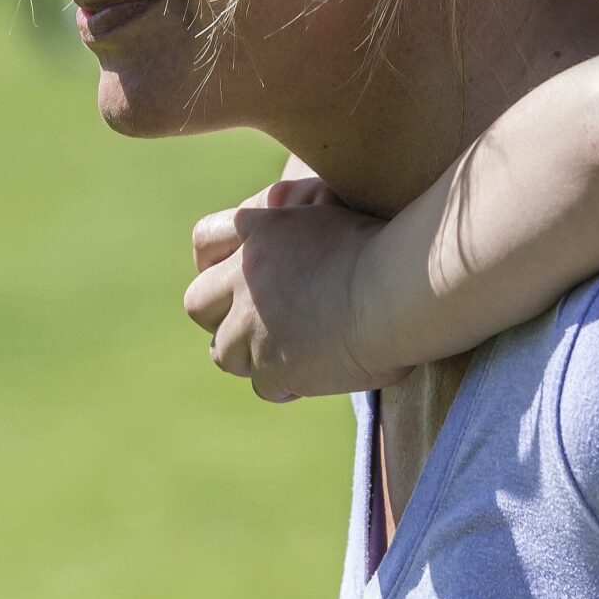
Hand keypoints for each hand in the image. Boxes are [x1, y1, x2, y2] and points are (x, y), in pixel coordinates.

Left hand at [183, 181, 409, 401]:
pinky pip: (264, 385)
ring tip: (293, 351)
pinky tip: (317, 372)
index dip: (216, 262)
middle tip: (259, 323)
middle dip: (222, 317)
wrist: (400, 288)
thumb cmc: (387, 245)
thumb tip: (287, 222)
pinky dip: (287, 383)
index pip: (204, 240)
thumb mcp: (335, 212)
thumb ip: (298, 227)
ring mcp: (253, 325)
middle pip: (197, 304)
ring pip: (224, 353)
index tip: (239, 277)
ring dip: (252, 355)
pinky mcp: (272, 367)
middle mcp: (244, 277)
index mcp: (259, 229)